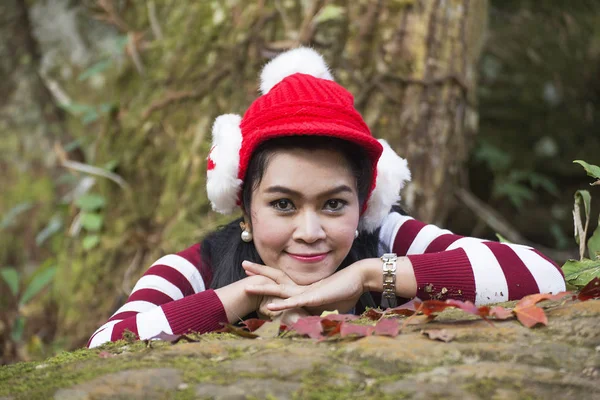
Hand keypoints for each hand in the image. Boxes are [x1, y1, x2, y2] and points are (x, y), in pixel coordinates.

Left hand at [244, 260, 366, 312]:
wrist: (360, 279)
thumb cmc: (349, 289)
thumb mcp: (332, 303)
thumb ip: (323, 309)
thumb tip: (321, 316)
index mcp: (304, 288)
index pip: (282, 281)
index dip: (268, 276)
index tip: (255, 272)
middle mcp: (302, 287)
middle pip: (276, 279)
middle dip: (259, 272)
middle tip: (244, 264)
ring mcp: (306, 292)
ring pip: (280, 290)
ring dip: (262, 288)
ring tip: (245, 286)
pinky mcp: (313, 298)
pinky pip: (294, 302)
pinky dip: (281, 304)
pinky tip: (269, 306)